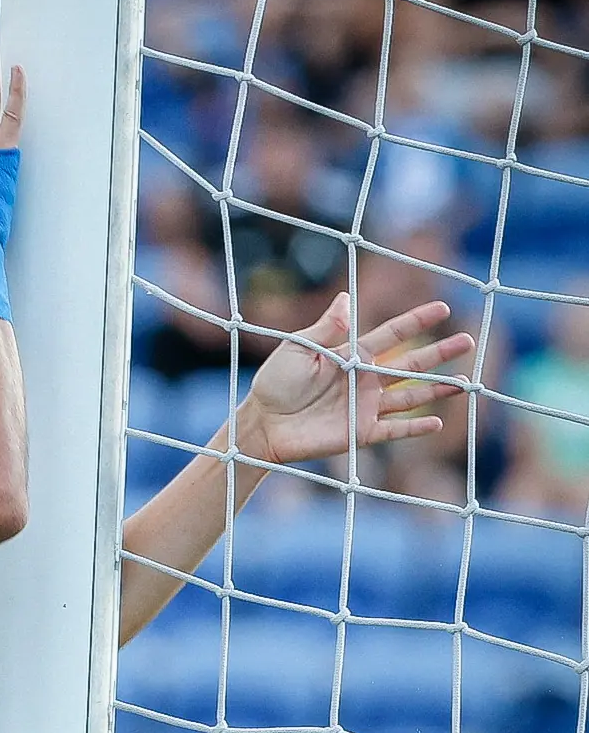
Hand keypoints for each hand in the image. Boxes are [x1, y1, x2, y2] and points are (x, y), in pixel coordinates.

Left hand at [240, 291, 474, 467]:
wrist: (263, 423)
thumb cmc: (276, 382)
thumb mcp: (298, 349)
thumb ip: (326, 329)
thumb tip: (346, 298)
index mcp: (353, 353)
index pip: (393, 333)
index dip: (417, 321)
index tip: (443, 308)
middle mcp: (366, 379)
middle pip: (411, 363)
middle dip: (440, 353)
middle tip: (470, 341)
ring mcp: (367, 407)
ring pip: (410, 395)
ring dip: (437, 389)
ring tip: (465, 384)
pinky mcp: (361, 433)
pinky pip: (393, 430)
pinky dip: (414, 428)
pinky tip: (436, 422)